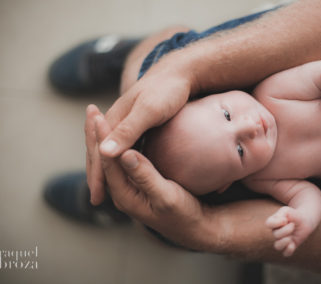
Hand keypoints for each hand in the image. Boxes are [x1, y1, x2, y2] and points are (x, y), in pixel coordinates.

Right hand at [86, 57, 194, 203]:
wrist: (180, 73)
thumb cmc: (167, 91)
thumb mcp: (149, 110)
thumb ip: (128, 130)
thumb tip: (103, 152)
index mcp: (114, 119)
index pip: (99, 153)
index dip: (97, 176)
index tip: (97, 198)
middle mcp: (116, 121)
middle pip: (99, 152)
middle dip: (96, 175)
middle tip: (96, 199)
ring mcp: (126, 121)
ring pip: (109, 150)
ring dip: (105, 169)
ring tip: (106, 188)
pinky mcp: (137, 123)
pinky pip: (122, 145)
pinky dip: (118, 160)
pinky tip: (125, 169)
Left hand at [94, 113, 210, 248]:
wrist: (194, 226)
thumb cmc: (183, 213)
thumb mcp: (166, 196)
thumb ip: (145, 176)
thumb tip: (124, 154)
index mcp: (125, 195)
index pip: (107, 162)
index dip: (103, 137)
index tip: (99, 115)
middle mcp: (122, 191)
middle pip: (102, 159)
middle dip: (96, 134)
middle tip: (91, 110)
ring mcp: (129, 187)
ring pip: (110, 157)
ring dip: (104, 136)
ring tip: (98, 115)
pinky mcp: (138, 182)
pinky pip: (121, 159)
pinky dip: (116, 142)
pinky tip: (118, 130)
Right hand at [266, 206, 314, 256]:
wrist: (304, 220)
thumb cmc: (294, 215)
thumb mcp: (287, 211)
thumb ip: (283, 214)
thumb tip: (283, 223)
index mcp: (273, 222)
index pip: (268, 224)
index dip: (277, 222)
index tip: (286, 219)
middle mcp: (276, 232)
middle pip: (275, 235)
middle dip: (286, 230)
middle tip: (293, 225)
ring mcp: (282, 240)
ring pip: (277, 246)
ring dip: (284, 242)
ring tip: (291, 237)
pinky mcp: (290, 246)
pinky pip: (286, 253)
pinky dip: (289, 250)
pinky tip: (293, 244)